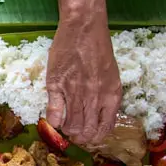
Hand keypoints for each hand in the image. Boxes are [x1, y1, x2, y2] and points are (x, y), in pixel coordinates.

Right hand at [46, 10, 121, 144]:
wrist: (83, 27)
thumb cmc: (98, 49)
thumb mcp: (111, 76)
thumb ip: (106, 98)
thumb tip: (100, 119)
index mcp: (111, 96)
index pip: (104, 129)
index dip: (95, 137)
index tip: (89, 136)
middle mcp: (95, 98)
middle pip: (86, 132)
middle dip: (80, 138)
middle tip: (75, 134)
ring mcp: (75, 92)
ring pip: (70, 126)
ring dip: (67, 130)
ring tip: (66, 126)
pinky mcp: (57, 86)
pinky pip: (54, 114)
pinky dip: (54, 121)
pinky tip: (54, 119)